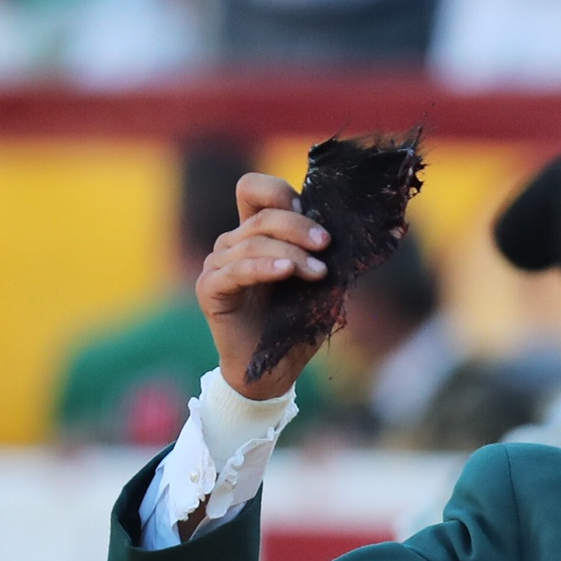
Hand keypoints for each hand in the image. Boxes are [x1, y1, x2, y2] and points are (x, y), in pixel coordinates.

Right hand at [196, 173, 328, 399]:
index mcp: (256, 234)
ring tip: (318, 272)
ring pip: (252, 242)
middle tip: (326, 244)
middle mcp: (233, 244)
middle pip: (262, 215)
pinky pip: (236, 271)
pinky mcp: (210, 289)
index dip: (278, 191)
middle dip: (298, 226)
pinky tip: (286, 272)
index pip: (254, 190)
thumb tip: (350, 233)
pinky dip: (263, 268)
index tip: (311, 210)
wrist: (276, 370)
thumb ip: (324, 255)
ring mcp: (218, 264)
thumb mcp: (320, 285)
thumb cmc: (298, 324)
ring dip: (290, 253)